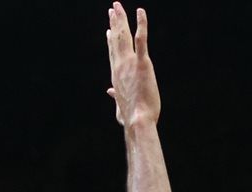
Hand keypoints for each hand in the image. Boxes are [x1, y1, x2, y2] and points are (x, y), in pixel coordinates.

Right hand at [107, 3, 159, 127]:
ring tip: (118, 6)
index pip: (112, 53)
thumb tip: (109, 92)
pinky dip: (141, 24)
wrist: (138, 121)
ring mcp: (129, 63)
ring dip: (121, 19)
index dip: (111, 40)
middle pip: (116, 39)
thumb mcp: (120, 107)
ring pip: (124, 36)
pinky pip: (141, 39)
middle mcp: (119, 66)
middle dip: (114, 22)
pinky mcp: (142, 63)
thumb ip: (115, 98)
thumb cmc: (131, 118)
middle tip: (112, 9)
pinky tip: (140, 11)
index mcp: (116, 75)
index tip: (109, 30)